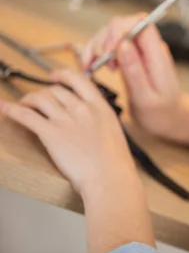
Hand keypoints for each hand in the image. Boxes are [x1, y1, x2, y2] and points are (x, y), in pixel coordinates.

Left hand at [0, 69, 137, 195]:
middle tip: (36, 100)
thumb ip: (99, 121)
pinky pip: (26, 116)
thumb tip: (90, 120)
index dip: (62, 75)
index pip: (78, 80)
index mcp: (100, 107)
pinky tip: (4, 108)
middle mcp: (82, 108)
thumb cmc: (114, 162)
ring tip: (22, 105)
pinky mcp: (50, 133)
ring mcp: (65, 119)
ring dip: (27, 100)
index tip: (54, 76)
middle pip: (55, 90)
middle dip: (42, 93)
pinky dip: (12, 110)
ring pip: (40, 99)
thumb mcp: (113, 132)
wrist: (109, 176)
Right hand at [80, 14, 188, 139]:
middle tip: (100, 64)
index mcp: (157, 54)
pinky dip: (96, 54)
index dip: (119, 29)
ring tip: (93, 67)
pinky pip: (110, 47)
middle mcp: (148, 48)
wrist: (169, 120)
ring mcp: (138, 51)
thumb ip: (135, 71)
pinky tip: (91, 67)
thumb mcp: (146, 98)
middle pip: (121, 25)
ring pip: (112, 34)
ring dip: (96, 47)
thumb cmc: (161, 113)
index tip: (108, 50)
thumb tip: (123, 44)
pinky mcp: (130, 58)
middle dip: (104, 40)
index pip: (139, 22)